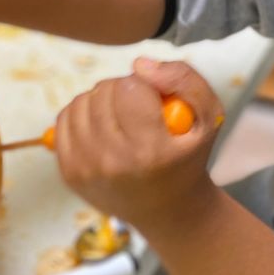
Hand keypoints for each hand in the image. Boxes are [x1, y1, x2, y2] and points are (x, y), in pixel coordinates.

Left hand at [54, 58, 224, 233]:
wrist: (167, 208)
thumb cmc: (188, 157)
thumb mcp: (209, 117)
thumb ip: (185, 79)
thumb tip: (139, 65)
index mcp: (150, 151)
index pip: (130, 88)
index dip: (145, 87)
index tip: (155, 102)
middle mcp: (113, 162)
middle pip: (104, 92)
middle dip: (124, 91)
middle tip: (140, 111)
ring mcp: (86, 169)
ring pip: (82, 101)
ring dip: (102, 100)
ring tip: (122, 119)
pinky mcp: (69, 172)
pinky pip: (65, 119)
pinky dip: (83, 114)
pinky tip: (102, 127)